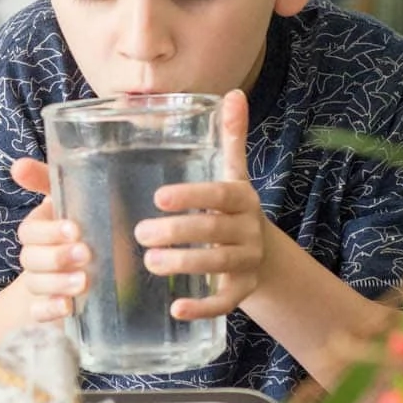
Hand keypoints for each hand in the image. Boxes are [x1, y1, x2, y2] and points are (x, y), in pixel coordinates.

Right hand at [9, 157, 89, 322]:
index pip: (30, 230)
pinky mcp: (47, 309)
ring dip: (56, 283)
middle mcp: (37, 256)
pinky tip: (67, 307)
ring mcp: (40, 284)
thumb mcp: (73, 200)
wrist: (92, 278)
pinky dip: (49, 310)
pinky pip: (38, 313)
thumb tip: (16, 166)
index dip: (49, 231)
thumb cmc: (86, 230)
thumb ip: (45, 180)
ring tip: (83, 282)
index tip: (75, 229)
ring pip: (35, 284)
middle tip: (85, 254)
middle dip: (56, 256)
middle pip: (30, 257)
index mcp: (41, 229)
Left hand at [133, 88, 265, 319]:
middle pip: (215, 231)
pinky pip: (225, 302)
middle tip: (140, 234)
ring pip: (218, 265)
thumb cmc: (230, 208)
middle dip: (178, 233)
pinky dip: (202, 307)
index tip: (158, 197)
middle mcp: (248, 229)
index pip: (221, 194)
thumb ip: (227, 138)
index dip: (192, 196)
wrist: (262, 255)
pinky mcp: (243, 291)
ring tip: (150, 263)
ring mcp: (247, 262)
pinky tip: (176, 309)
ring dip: (184, 265)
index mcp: (241, 197)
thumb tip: (232, 93)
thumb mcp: (229, 173)